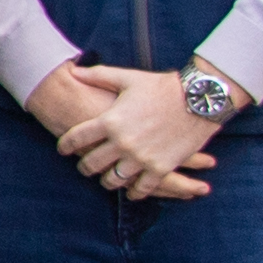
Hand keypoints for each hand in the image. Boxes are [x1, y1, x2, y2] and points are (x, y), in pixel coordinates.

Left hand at [44, 60, 219, 203]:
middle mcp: (122, 143)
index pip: (76, 138)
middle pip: (91, 163)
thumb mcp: (128, 78)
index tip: (62, 149)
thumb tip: (74, 71)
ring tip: (106, 179)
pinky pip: (142, 188)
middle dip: (84, 167)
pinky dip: (134, 192)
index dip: (65, 145)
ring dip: (107, 181)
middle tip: (84, 166)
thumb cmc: (163, 86)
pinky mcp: (161, 168)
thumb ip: (99, 76)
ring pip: (113, 179)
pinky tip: (131, 191)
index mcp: (110, 121)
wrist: (200, 99)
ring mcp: (141, 158)